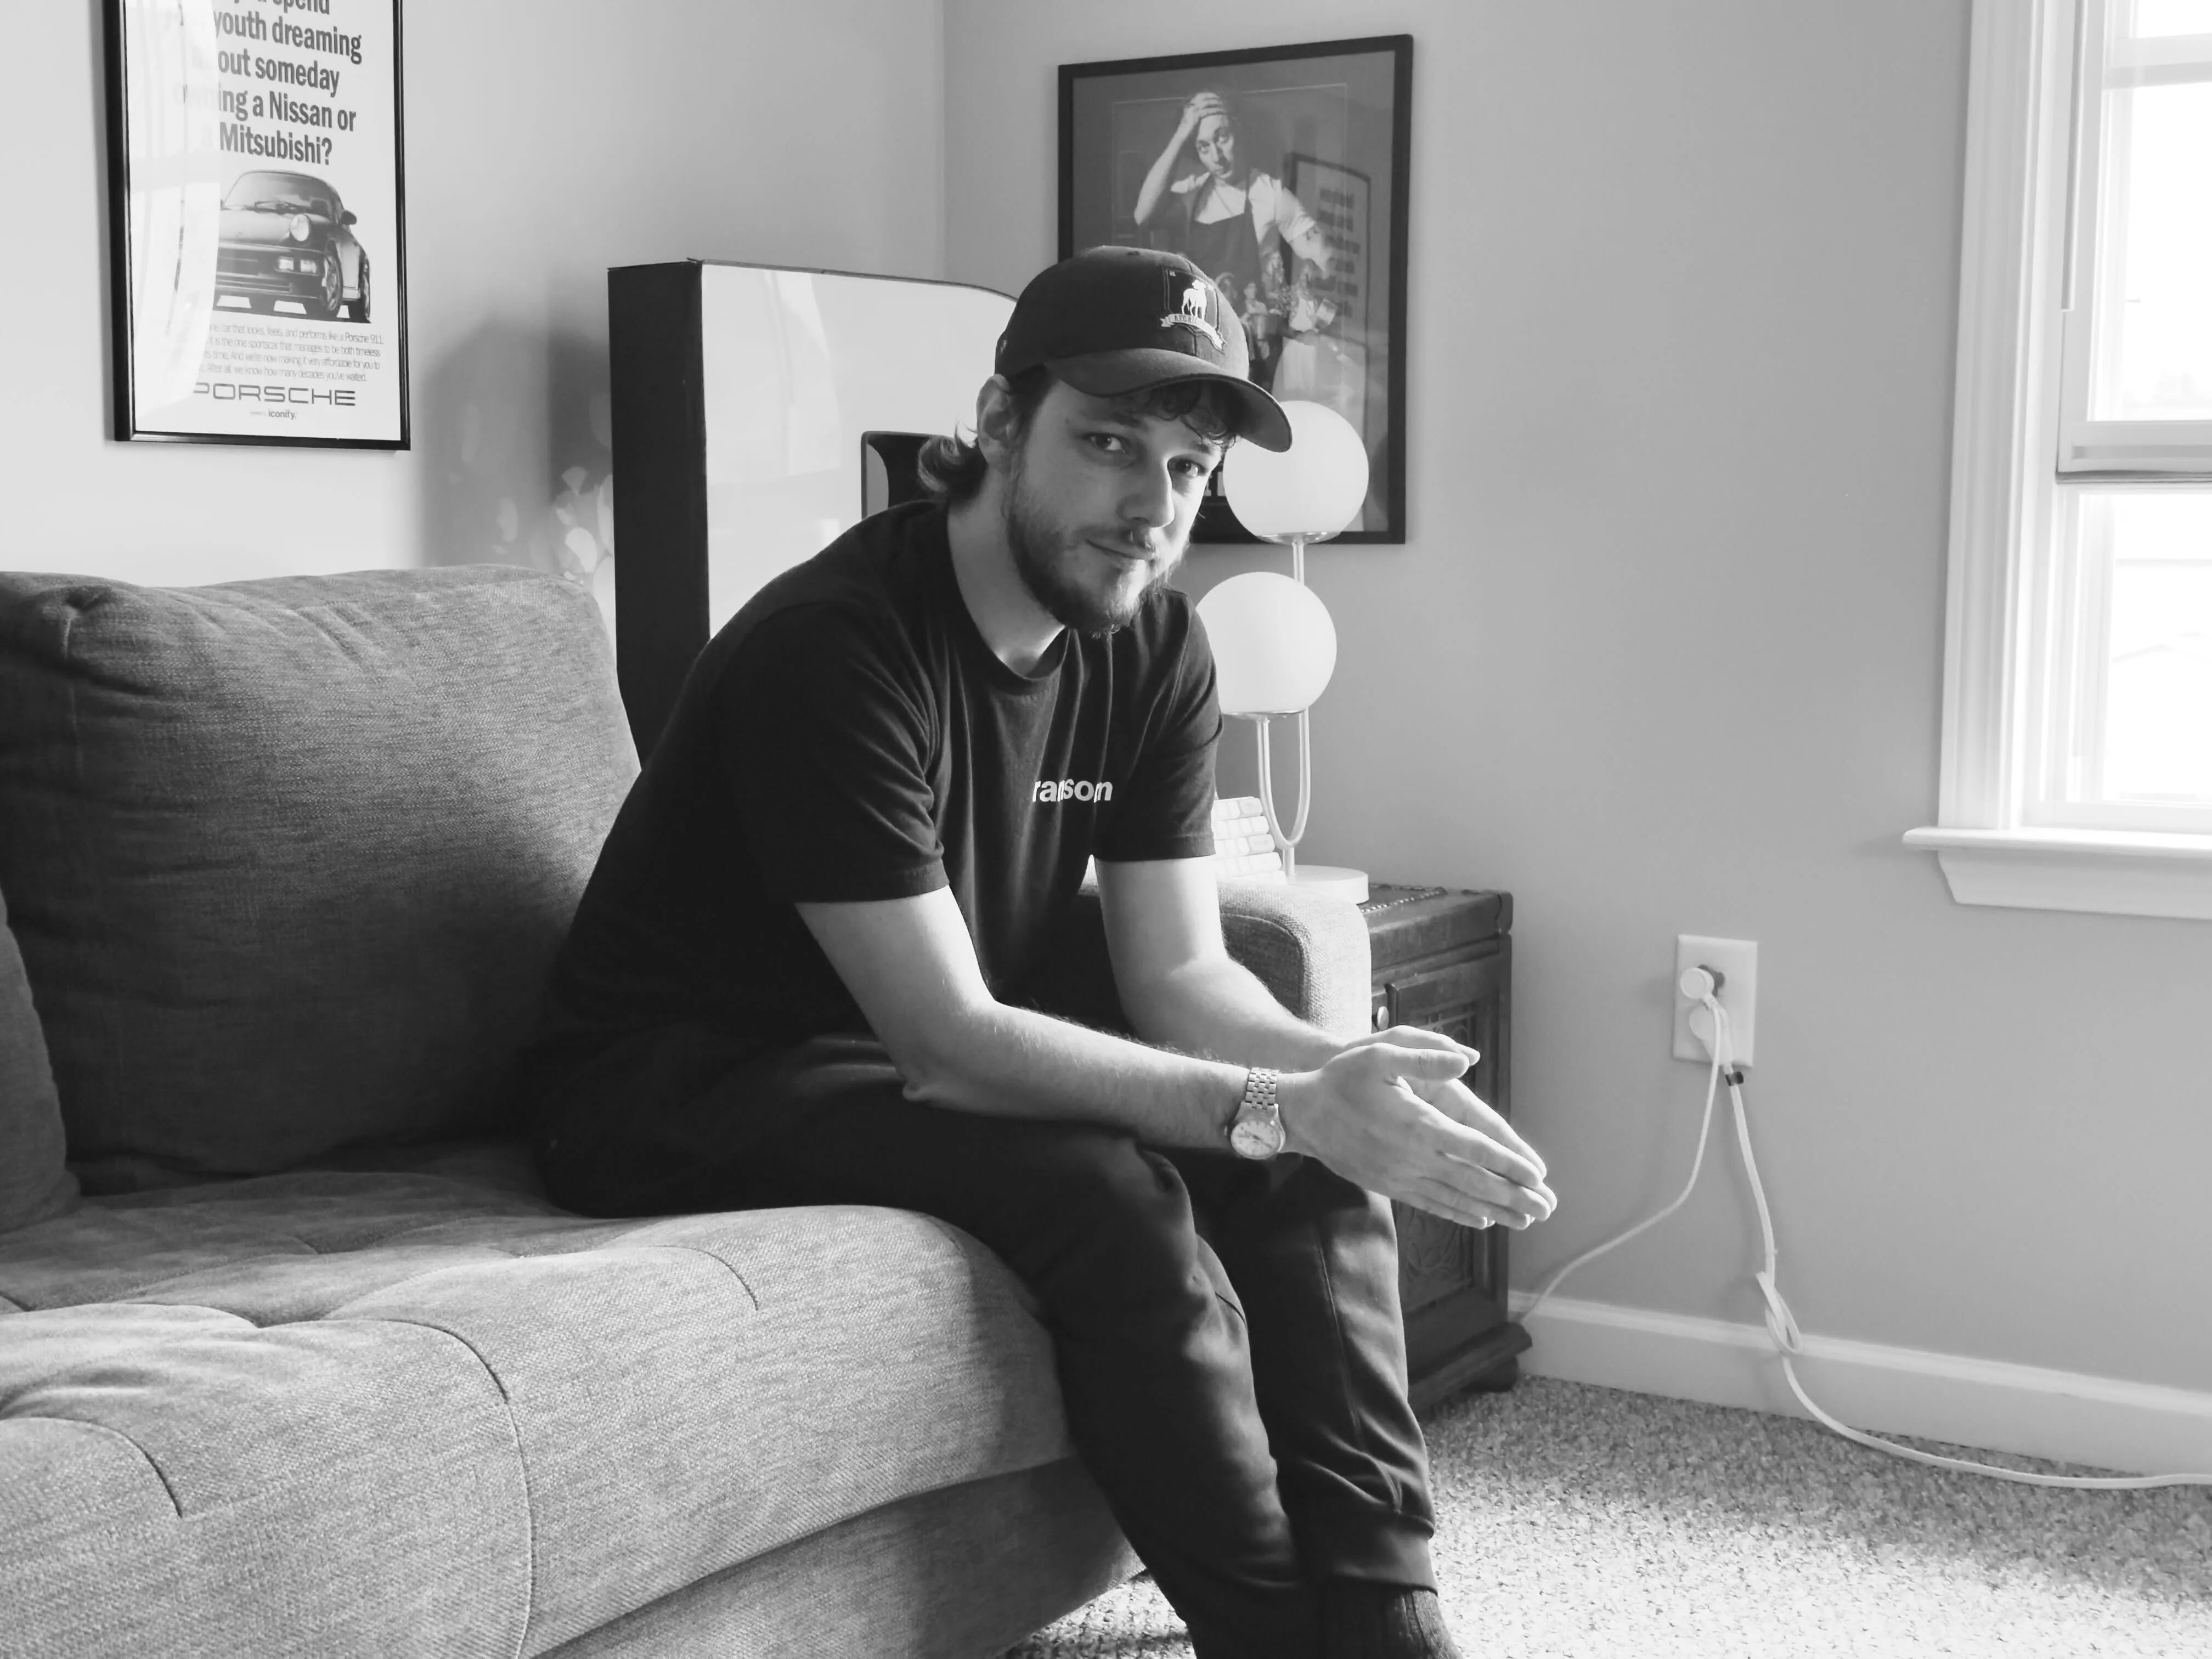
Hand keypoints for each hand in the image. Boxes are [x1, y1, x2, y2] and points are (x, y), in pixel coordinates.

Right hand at [1175, 91, 1227, 139]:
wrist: (1181, 137)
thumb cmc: (1187, 131)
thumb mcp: (1192, 120)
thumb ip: (1197, 114)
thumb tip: (1205, 112)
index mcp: (1189, 105)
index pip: (1199, 95)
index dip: (1208, 95)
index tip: (1215, 96)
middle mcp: (1190, 106)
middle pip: (1203, 96)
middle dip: (1213, 96)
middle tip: (1220, 99)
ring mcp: (1193, 110)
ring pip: (1206, 102)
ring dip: (1216, 102)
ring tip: (1223, 104)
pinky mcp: (1196, 116)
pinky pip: (1208, 110)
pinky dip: (1215, 110)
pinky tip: (1221, 111)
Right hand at [1276, 1037, 1556, 1231]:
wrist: (1302, 1115)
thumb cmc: (1342, 1080)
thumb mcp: (1380, 1053)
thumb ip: (1425, 1056)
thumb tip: (1467, 1059)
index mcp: (1418, 1124)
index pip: (1474, 1147)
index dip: (1509, 1163)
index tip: (1538, 1176)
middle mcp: (1413, 1157)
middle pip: (1473, 1182)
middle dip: (1513, 1196)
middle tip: (1546, 1209)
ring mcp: (1401, 1176)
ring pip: (1456, 1199)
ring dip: (1494, 1211)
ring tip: (1525, 1221)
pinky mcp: (1390, 1186)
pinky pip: (1433, 1205)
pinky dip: (1460, 1214)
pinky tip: (1481, 1221)